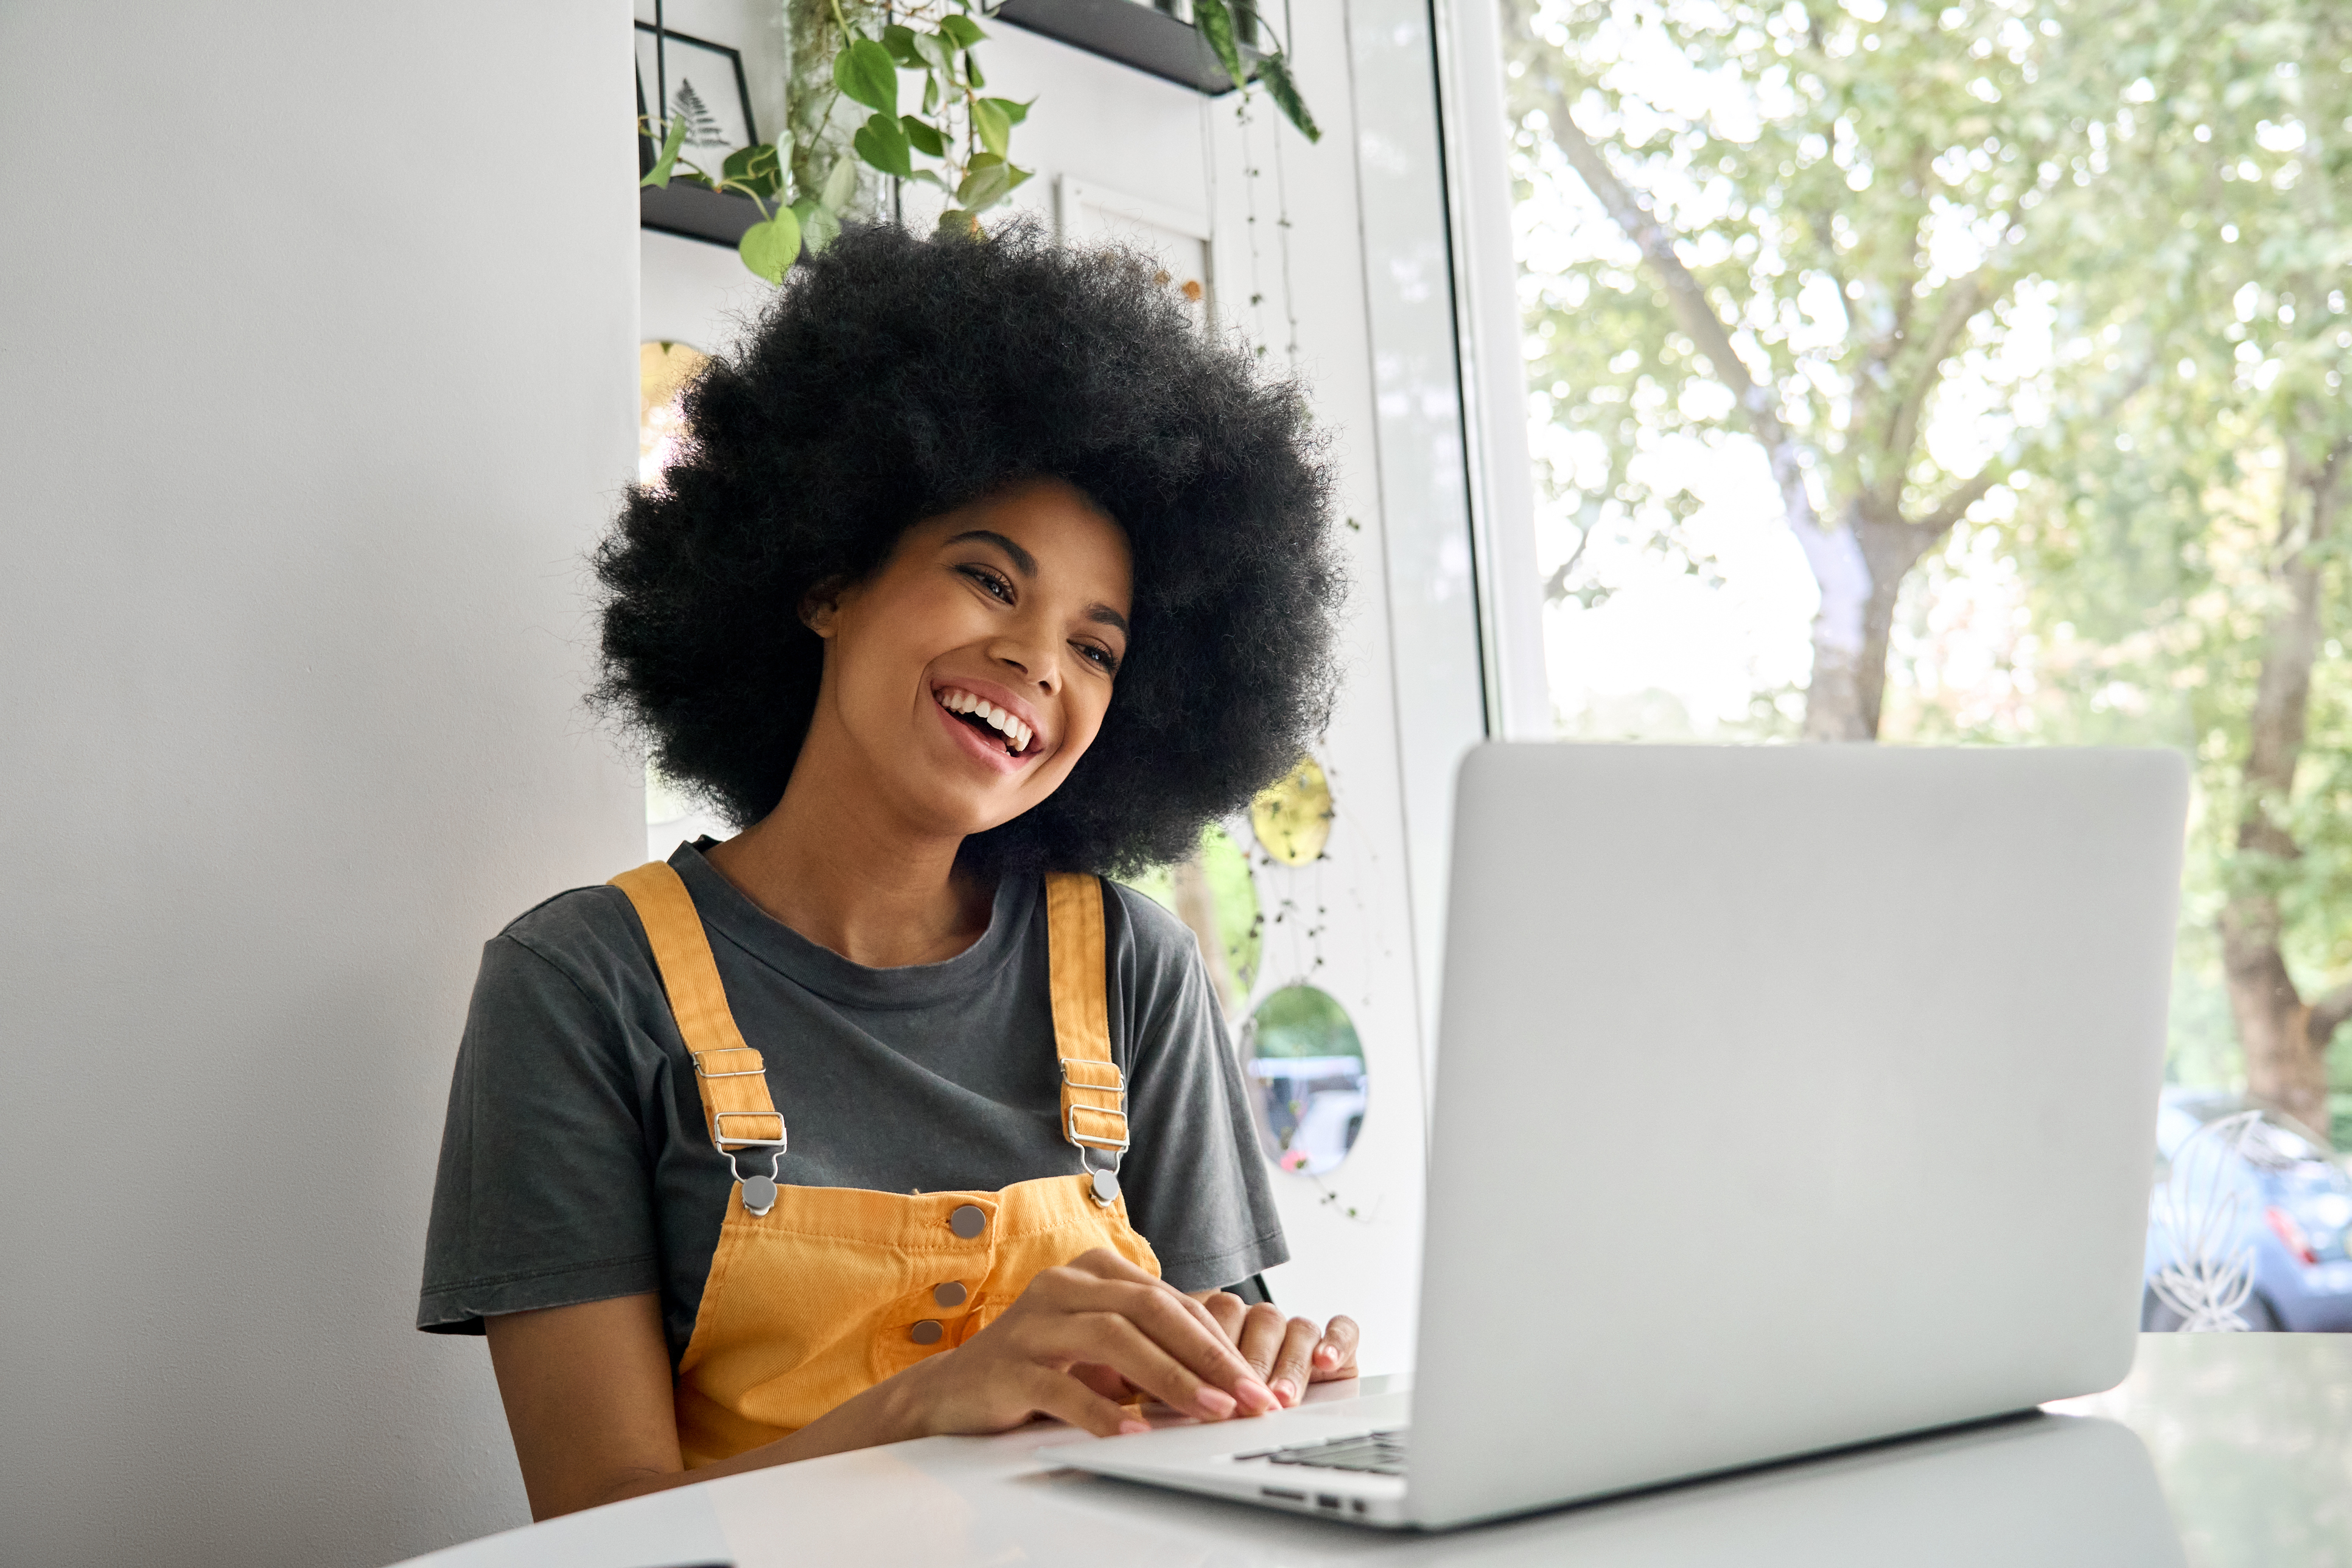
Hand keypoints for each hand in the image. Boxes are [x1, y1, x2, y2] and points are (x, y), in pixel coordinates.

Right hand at [900, 1248, 1281, 1438]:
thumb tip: (1227, 1379)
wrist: (954, 1391)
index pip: (1172, 1301)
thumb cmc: (1041, 1367)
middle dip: (1207, 1355)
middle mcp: (1064, 1286)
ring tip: (1207, 1410)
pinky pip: (1063, 1386)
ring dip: (1169, 1377)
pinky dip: (1103, 1411)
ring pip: (1114, 1337)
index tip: (1255, 1382)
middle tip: (1248, 1397)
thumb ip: (1152, 1348)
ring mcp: (1034, 1323)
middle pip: (1150, 1309)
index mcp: (1094, 1272)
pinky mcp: (1009, 1366)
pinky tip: (1134, 1432)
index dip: (1218, 1341)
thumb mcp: (1102, 1350)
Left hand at [1193, 1292, 1360, 1408]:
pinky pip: (1342, 1328)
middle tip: (1251, 1400)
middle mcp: (1261, 1321)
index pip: (1221, 1316)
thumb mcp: (1203, 1396)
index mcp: (1222, 1320)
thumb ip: (1192, 1388)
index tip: (1214, 1387)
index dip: (1219, 1352)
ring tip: (1283, 1396)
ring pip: (1298, 1328)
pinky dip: (1337, 1342)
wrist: (1278, 1419)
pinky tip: (1325, 1361)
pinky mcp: (1337, 1340)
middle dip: (1256, 1365)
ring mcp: (1297, 1329)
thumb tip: (1180, 1400)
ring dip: (1290, 1365)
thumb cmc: (1224, 1407)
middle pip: (1262, 1323)